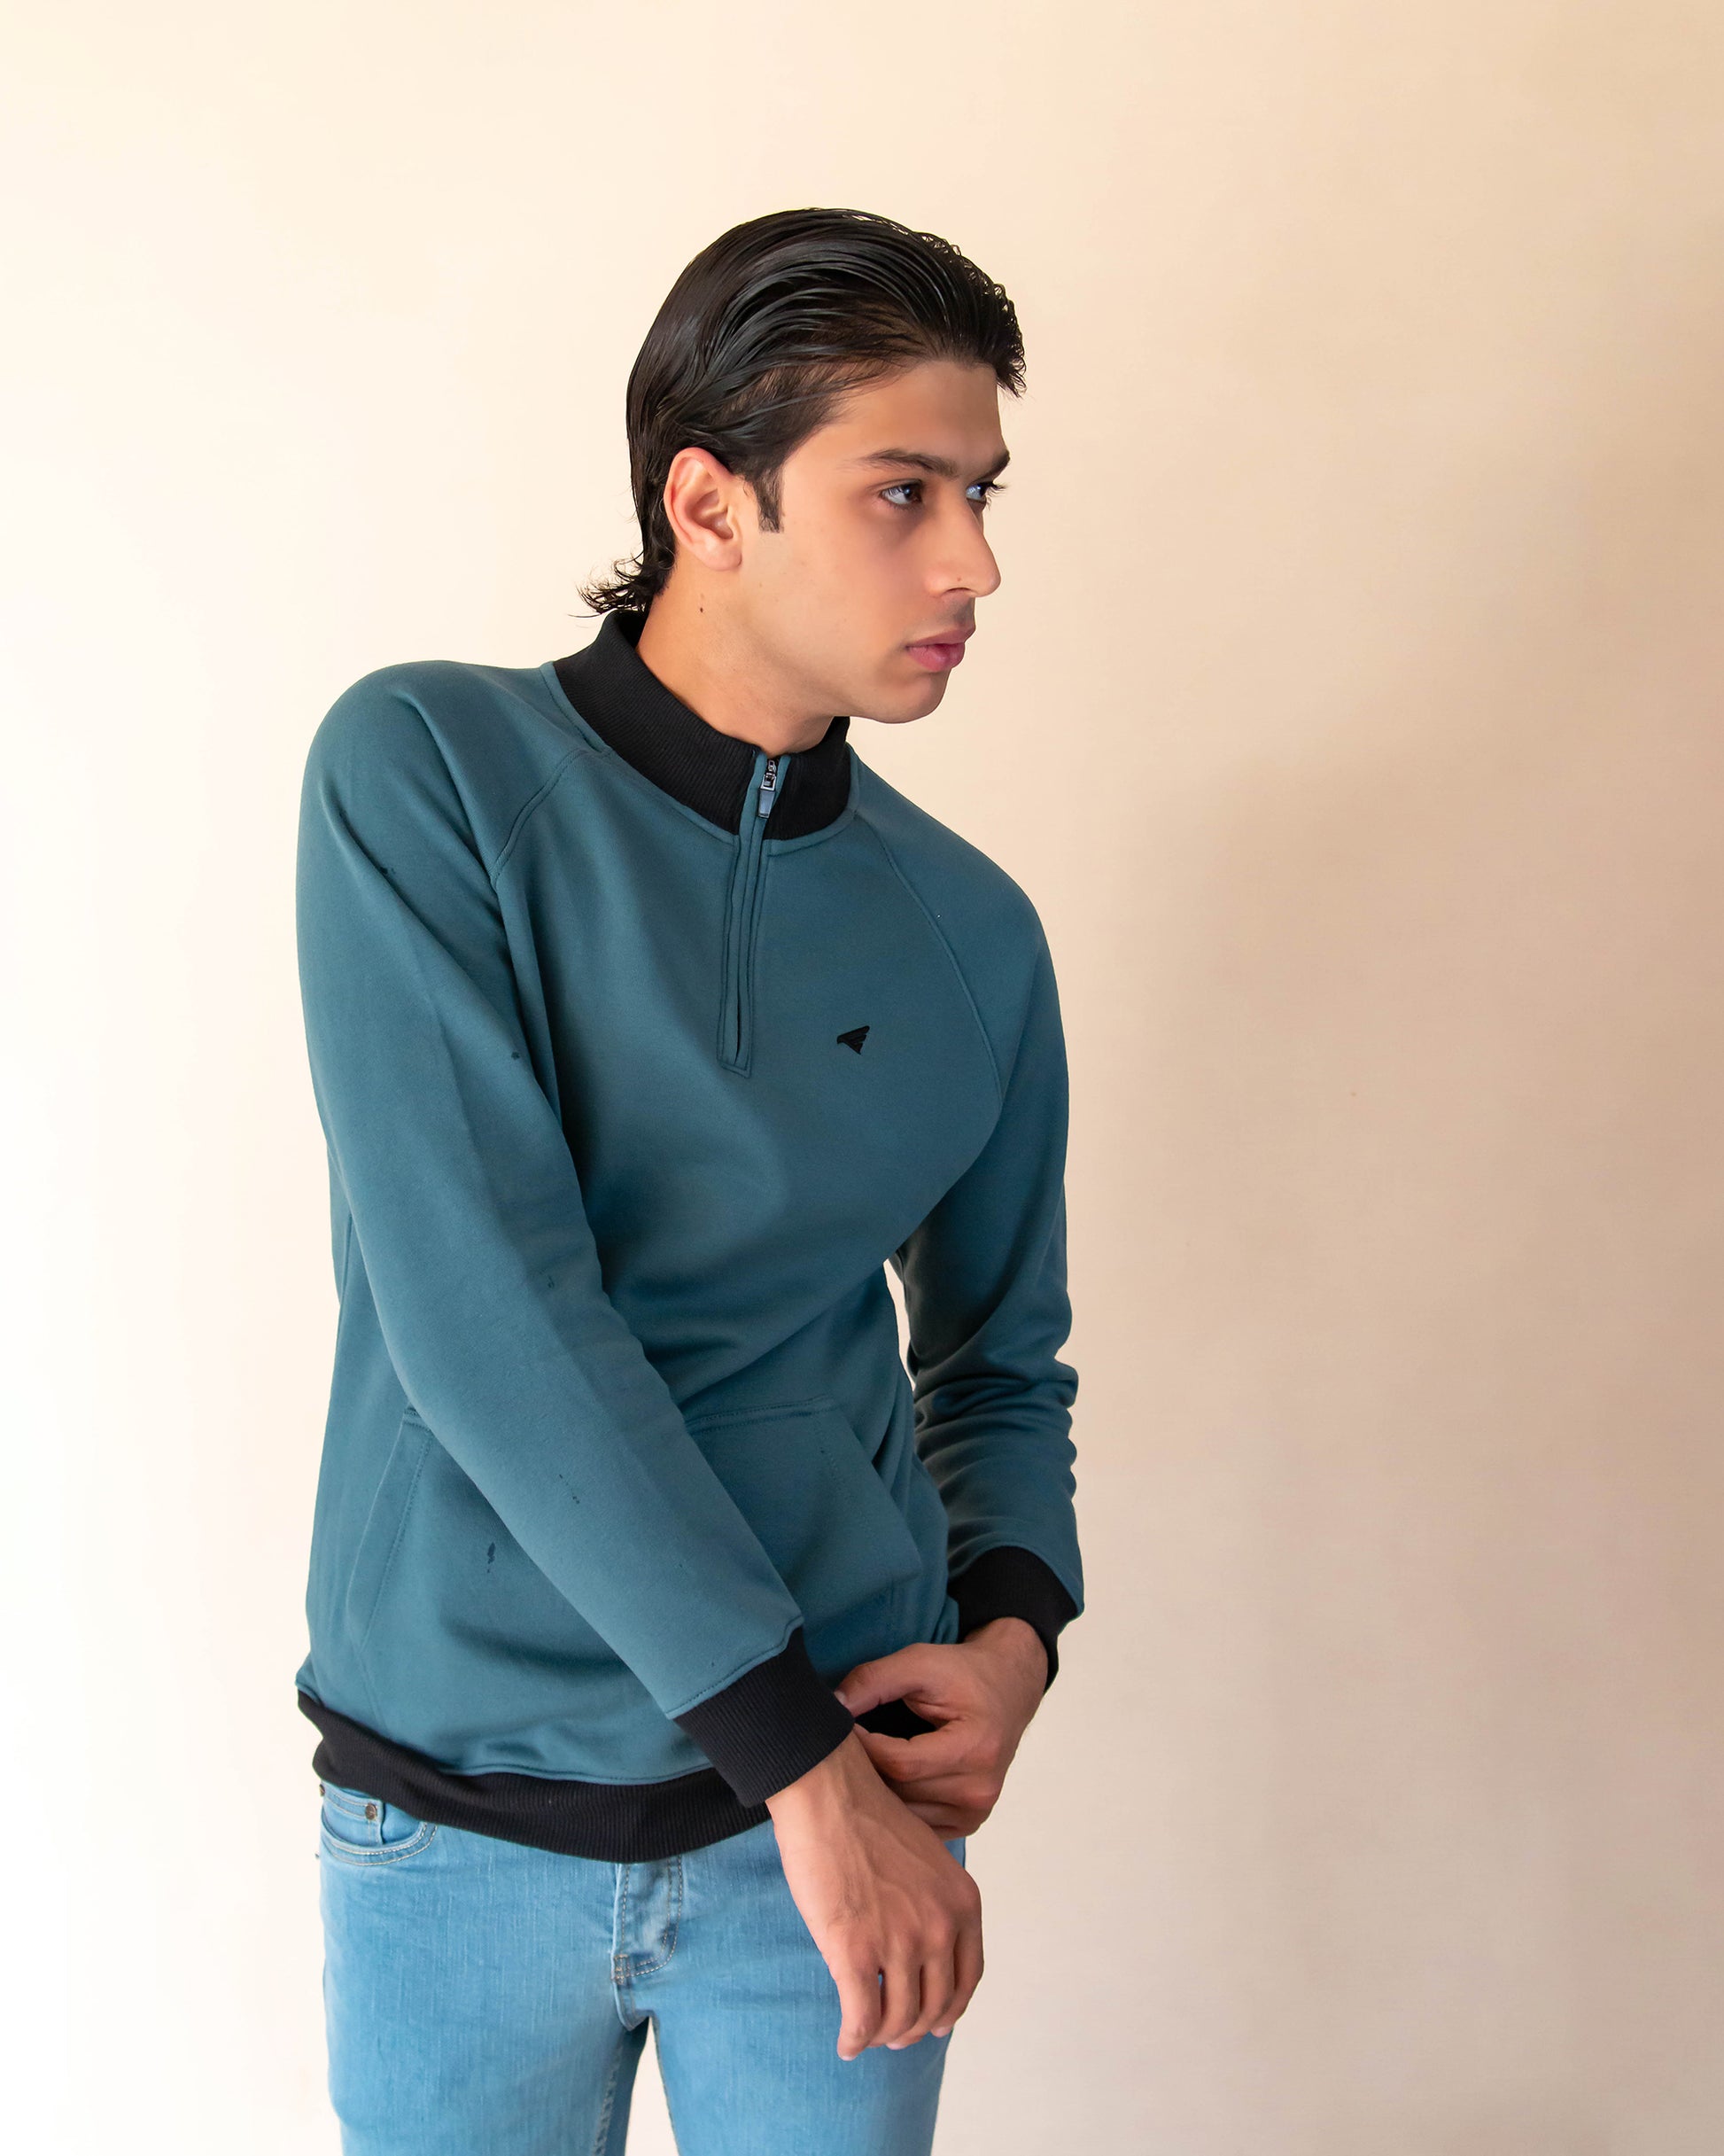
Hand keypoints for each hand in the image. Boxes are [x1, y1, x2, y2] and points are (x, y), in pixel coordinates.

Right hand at [765, 1727, 983, 2058]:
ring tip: (865, 2036)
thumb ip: (933, 1901)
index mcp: (962, 1902)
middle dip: (913, 2028)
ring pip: (899, 2019)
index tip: (935, 2021)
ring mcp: (901, 1941)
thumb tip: (923, 1947)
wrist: (829, 1793)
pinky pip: (862, 2019)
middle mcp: (940, 1927)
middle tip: (893, 2035)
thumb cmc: (867, 1817)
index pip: (968, 1977)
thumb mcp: (926, 1859)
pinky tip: (845, 2044)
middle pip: (935, 2006)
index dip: (950, 2008)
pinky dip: (854, 2040)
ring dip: (881, 2036)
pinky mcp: (857, 1952)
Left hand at [833, 1618, 1047, 1835]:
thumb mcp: (919, 1662)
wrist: (1008, 1687)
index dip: (863, 1748)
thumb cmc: (963, 1673)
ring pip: (905, 1816)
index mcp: (976, 1747)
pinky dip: (896, 1809)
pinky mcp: (970, 1821)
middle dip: (864, 1772)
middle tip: (838, 1753)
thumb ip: (873, 1681)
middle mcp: (981, 1787)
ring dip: (877, 1794)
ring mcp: (977, 1810)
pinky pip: (919, 1825)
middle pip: (901, 1792)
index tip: (839, 1731)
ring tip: (856, 1770)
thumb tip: (831, 1706)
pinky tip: (881, 1787)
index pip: (901, 1763)